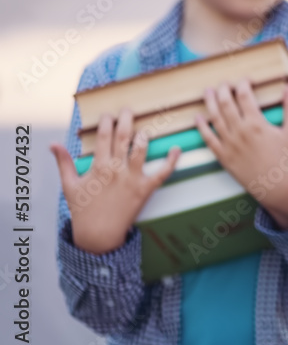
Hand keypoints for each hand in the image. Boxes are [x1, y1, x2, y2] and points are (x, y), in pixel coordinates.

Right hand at [51, 108, 181, 254]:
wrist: (98, 235)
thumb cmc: (83, 209)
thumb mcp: (69, 185)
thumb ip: (63, 162)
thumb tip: (53, 144)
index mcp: (98, 166)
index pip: (103, 136)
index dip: (106, 121)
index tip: (108, 114)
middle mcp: (116, 169)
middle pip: (123, 137)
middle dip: (126, 119)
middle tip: (128, 110)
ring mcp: (132, 178)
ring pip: (141, 149)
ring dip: (144, 135)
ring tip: (145, 128)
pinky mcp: (146, 189)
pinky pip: (162, 172)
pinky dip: (171, 160)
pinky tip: (176, 148)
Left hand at [196, 79, 287, 229]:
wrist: (277, 187)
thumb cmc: (287, 159)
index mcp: (256, 124)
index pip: (244, 96)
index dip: (243, 84)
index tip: (246, 80)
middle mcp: (240, 132)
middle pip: (226, 103)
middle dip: (223, 89)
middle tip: (224, 83)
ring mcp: (229, 144)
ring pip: (214, 118)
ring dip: (209, 102)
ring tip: (208, 91)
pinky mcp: (223, 157)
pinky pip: (208, 139)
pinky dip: (201, 127)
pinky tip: (199, 118)